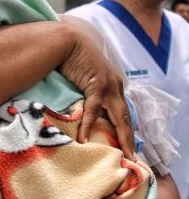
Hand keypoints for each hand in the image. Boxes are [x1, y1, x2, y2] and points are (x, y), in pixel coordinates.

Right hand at [59, 27, 134, 158]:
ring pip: (118, 116)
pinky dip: (88, 124)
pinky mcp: (97, 84)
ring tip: (121, 154)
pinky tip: (83, 137)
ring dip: (120, 137)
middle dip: (129, 139)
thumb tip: (78, 112)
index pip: (123, 112)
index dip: (125, 129)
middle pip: (126, 117)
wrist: (66, 41)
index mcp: (113, 85)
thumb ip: (85, 95)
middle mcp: (116, 86)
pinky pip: (94, 109)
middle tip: (131, 158)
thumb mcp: (82, 80)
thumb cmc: (70, 60)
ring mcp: (109, 85)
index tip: (127, 147)